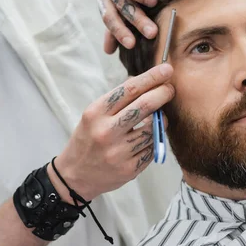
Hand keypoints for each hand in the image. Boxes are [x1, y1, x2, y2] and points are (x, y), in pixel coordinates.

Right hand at [49, 64, 173, 202]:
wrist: (75, 175)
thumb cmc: (87, 139)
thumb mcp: (93, 115)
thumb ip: (117, 101)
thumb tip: (144, 82)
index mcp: (96, 113)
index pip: (129, 90)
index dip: (151, 77)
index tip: (166, 70)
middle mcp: (107, 131)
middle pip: (145, 106)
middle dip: (163, 93)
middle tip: (170, 88)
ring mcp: (119, 152)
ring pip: (153, 129)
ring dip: (159, 121)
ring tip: (156, 118)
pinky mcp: (130, 169)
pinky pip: (151, 148)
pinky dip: (153, 140)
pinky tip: (146, 138)